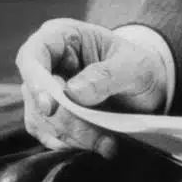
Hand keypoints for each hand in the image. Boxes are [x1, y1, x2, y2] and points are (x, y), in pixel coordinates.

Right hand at [15, 19, 168, 158]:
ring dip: (73, 135)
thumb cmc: (140, 67)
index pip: (33, 54)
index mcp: (64, 36)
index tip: (50, 105)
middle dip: (66, 118)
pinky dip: (74, 143)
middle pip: (36, 95)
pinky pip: (51, 135)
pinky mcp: (51, 117)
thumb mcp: (135, 65)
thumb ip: (107, 74)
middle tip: (99, 135)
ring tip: (107, 142)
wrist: (148, 88)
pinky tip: (100, 144)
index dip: (36, 80)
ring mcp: (46, 92)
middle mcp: (49, 63)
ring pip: (41, 120)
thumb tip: (73, 91)